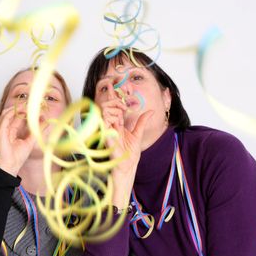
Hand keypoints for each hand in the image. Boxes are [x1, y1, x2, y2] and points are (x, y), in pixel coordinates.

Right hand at [0, 106, 35, 176]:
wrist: (11, 166)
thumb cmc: (18, 157)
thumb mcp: (31, 140)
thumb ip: (37, 130)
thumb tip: (45, 120)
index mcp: (12, 130)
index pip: (18, 117)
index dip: (26, 111)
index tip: (35, 107)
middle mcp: (6, 128)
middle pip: (12, 113)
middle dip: (21, 107)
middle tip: (31, 104)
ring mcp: (2, 129)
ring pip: (7, 113)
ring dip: (16, 108)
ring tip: (26, 105)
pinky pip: (4, 118)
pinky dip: (11, 113)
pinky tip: (19, 111)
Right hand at [99, 81, 152, 207]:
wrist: (128, 166)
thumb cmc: (130, 153)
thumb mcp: (138, 134)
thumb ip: (142, 121)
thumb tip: (151, 110)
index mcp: (117, 124)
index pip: (114, 107)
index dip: (115, 97)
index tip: (116, 89)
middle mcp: (111, 125)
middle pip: (107, 105)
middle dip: (115, 100)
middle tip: (123, 103)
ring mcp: (107, 129)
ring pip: (104, 110)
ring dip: (114, 107)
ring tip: (121, 110)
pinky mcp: (105, 134)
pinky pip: (104, 120)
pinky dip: (111, 116)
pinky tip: (118, 118)